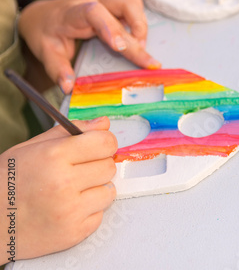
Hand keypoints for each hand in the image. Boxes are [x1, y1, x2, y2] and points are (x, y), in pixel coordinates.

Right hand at [0, 117, 116, 262]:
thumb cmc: (7, 182)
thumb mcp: (32, 147)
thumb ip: (70, 132)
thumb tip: (104, 123)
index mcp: (55, 156)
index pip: (105, 143)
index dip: (104, 143)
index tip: (98, 147)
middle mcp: (64, 183)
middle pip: (109, 167)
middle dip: (98, 166)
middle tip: (79, 171)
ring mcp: (70, 210)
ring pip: (109, 191)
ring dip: (96, 190)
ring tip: (73, 191)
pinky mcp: (74, 233)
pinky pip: (100, 215)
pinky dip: (88, 212)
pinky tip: (68, 208)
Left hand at [18, 0, 161, 93]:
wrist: (44, 15)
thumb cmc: (47, 33)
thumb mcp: (46, 52)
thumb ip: (57, 69)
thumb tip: (69, 87)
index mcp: (73, 12)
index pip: (93, 13)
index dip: (110, 28)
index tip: (121, 48)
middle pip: (123, 1)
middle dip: (138, 28)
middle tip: (142, 56)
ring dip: (141, 22)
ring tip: (140, 46)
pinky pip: (134, 0)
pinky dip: (140, 16)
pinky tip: (136, 34)